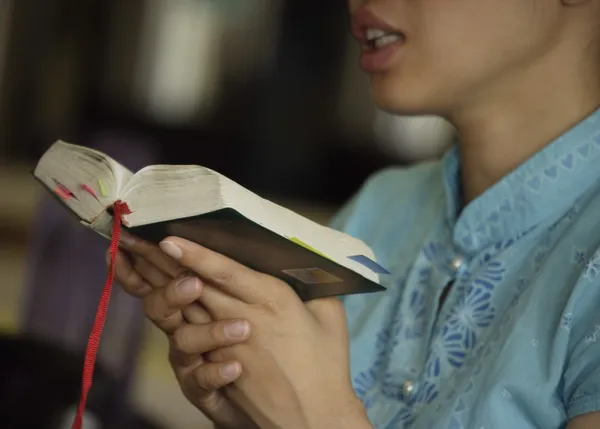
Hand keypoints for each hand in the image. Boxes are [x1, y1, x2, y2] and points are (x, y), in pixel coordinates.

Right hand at [113, 233, 257, 428]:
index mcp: (188, 301)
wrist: (266, 386)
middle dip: (170, 293)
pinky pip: (202, 380)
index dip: (137, 262)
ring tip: (242, 328)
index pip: (157, 277)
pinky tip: (235, 367)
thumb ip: (223, 271)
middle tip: (193, 284)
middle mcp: (181, 327)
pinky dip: (216, 372)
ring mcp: (188, 359)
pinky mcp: (201, 388)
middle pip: (160, 306)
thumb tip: (209, 235)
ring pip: (185, 342)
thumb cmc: (251, 335)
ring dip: (210, 333)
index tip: (123, 242)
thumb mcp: (244, 296)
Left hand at [159, 237, 370, 428]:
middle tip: (139, 241)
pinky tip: (165, 303)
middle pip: (196, 286)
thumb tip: (303, 266)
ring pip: (187, 310)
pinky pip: (189, 338)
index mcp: (273, 301)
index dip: (196, 255)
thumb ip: (315, 287)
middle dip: (165, 263)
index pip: (226, 272)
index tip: (169, 240)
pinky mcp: (217, 366)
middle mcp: (243, 320)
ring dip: (165, 287)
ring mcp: (225, 346)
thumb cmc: (326, 367)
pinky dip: (176, 318)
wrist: (314, 418)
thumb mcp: (331, 318)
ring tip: (142, 265)